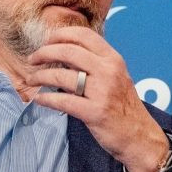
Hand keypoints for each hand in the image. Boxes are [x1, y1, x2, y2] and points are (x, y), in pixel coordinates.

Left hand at [26, 26, 168, 171]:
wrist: (139, 136)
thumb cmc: (123, 106)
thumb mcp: (115, 76)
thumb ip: (94, 62)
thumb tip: (62, 51)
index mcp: (113, 59)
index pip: (83, 35)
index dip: (60, 35)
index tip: (46, 41)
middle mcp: (108, 71)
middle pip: (68, 51)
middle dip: (44, 53)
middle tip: (32, 59)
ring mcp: (102, 91)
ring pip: (61, 76)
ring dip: (40, 76)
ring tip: (31, 80)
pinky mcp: (95, 112)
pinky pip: (62, 101)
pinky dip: (46, 99)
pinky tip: (39, 99)